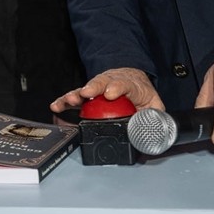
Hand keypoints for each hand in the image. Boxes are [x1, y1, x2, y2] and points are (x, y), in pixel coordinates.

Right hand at [49, 67, 163, 112]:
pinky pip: (76, 97)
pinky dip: (65, 101)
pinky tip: (57, 105)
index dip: (117, 87)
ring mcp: (99, 88)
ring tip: (69, 100)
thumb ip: (156, 117)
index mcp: (131, 85)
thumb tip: (155, 130)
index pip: (125, 83)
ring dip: (77, 94)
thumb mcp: (155, 105)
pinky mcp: (89, 95)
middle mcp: (112, 83)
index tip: (111, 93)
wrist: (134, 82)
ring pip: (86, 89)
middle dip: (93, 88)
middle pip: (102, 82)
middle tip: (86, 93)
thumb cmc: (142, 95)